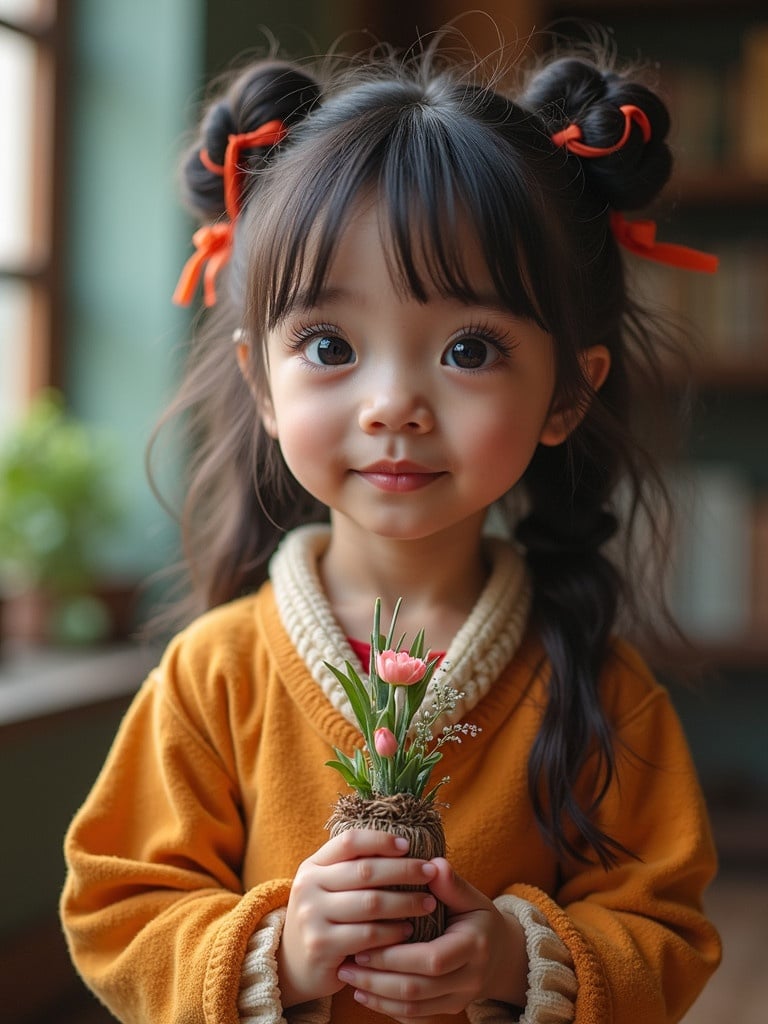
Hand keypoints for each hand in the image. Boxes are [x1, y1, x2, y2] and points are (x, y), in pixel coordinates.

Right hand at [277, 829, 439, 1007]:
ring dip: (406, 902)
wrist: (293, 965)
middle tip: (431, 872)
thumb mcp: (329, 888)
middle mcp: (308, 886)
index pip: (349, 841)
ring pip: (371, 903)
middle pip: (366, 870)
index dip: (380, 840)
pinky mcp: (321, 945)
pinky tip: (409, 930)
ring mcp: (312, 916)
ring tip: (429, 903)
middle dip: (405, 870)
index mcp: (313, 865)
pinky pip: (368, 934)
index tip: (409, 845)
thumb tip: (405, 847)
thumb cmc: (325, 919)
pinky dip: (393, 931)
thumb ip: (354, 868)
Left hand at [336, 857, 527, 1020]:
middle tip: (346, 964)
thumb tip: (431, 864)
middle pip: (418, 988)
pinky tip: (365, 993)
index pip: (432, 959)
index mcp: (474, 946)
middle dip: (377, 978)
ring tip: (349, 978)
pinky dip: (388, 1008)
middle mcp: (470, 978)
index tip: (363, 944)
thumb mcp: (471, 898)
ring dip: (377, 996)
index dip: (395, 956)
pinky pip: (416, 1017)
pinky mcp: (450, 1009)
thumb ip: (451, 883)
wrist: (501, 955)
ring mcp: (460, 998)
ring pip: (414, 1007)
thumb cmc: (479, 919)